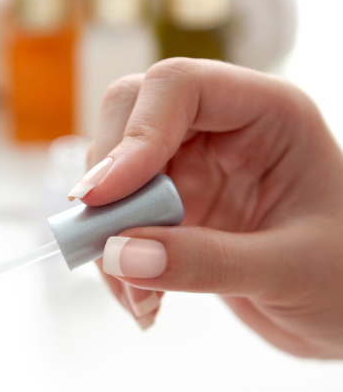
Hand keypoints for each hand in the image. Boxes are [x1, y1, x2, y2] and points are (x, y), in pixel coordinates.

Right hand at [79, 58, 342, 356]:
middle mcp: (221, 131)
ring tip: (141, 300)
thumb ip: (206, 261)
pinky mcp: (169, 212)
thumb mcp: (290, 271)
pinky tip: (146, 303)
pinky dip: (113, 265)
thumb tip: (117, 253)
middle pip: (128, 117)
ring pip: (110, 175)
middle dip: (107, 186)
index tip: (102, 198)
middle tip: (105, 246)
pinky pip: (115, 223)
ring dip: (105, 237)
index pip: (180, 88)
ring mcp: (190, 170)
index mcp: (268, 115)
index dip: (134, 136)